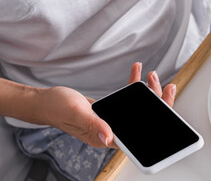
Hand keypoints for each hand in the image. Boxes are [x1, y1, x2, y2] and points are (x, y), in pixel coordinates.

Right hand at [35, 62, 176, 148]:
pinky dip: (133, 85)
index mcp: (105, 138)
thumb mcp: (76, 113)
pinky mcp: (109, 111)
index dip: (156, 118)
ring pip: (137, 108)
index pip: (138, 133)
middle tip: (165, 86)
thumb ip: (93, 124)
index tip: (165, 102)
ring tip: (152, 75)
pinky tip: (136, 72)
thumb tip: (109, 137)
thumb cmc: (56, 108)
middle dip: (156, 102)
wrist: (45, 101)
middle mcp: (111, 131)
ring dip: (147, 92)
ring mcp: (111, 121)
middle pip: (142, 120)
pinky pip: (127, 99)